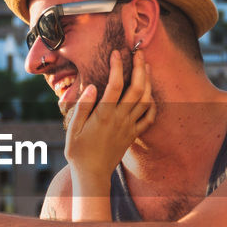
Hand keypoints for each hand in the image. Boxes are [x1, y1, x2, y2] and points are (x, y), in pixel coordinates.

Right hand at [64, 49, 153, 182]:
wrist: (92, 174)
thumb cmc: (78, 151)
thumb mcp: (73, 129)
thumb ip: (83, 106)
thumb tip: (92, 86)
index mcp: (104, 115)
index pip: (115, 85)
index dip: (117, 66)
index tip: (116, 53)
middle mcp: (120, 119)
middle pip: (137, 88)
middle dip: (140, 68)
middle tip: (139, 53)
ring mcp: (129, 127)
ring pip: (146, 101)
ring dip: (148, 82)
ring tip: (147, 67)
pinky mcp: (133, 135)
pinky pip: (149, 118)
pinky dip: (152, 104)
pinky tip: (150, 94)